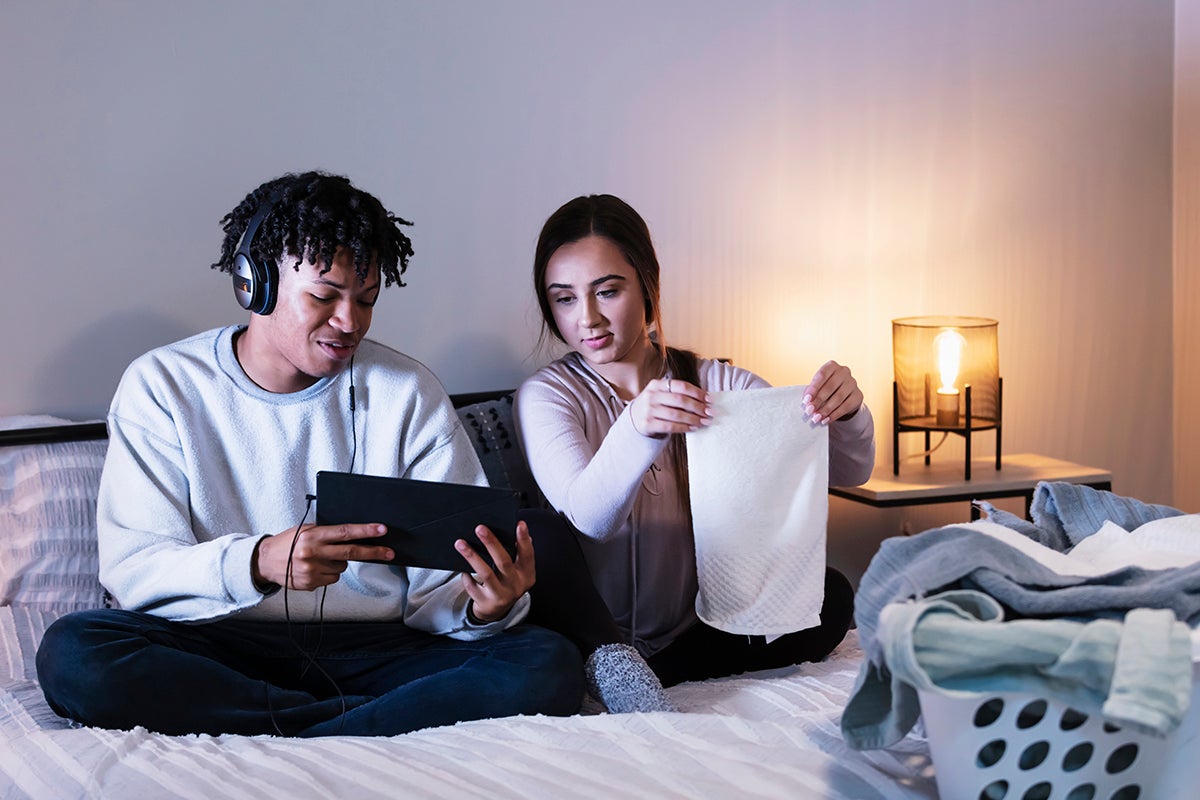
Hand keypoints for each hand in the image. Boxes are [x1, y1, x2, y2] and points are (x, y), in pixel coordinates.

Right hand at [252, 522, 391, 590]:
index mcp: (312, 536)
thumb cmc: (287, 542)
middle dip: (373, 552)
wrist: (264, 561)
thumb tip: (353, 533)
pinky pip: (332, 578)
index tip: (382, 530)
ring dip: (339, 562)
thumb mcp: (305, 530)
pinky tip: (315, 568)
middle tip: (389, 552)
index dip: (365, 531)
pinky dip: (329, 573)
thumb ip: (326, 532)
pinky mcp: (311, 584)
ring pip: (342, 567)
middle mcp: (313, 553)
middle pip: (351, 552)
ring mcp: (312, 570)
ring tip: (321, 557)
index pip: (345, 532)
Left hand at [455, 521, 534, 621]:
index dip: (524, 540)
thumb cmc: (506, 583)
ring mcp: (501, 596)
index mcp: (526, 575)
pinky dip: (467, 577)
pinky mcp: (486, 602)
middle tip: (480, 528)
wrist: (496, 611)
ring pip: (486, 573)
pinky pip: (473, 587)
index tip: (520, 524)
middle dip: (491, 543)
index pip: (528, 555)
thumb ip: (517, 554)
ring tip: (460, 543)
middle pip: (503, 562)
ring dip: (472, 556)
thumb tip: (515, 530)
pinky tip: (462, 569)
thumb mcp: (517, 571)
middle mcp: (516, 586)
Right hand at [628, 377, 712, 436]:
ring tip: (704, 421)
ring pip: (676, 414)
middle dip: (698, 406)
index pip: (681, 386)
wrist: (634, 419)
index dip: (697, 392)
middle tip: (710, 412)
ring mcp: (648, 410)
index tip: (709, 399)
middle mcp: (651, 395)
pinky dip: (684, 427)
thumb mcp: (661, 394)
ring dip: (693, 418)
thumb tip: (705, 399)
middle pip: (680, 400)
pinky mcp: (648, 424)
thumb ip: (677, 393)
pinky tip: (693, 428)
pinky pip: (670, 426)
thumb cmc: (655, 405)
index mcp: (656, 384)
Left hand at [804, 360, 863, 424]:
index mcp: (832, 366)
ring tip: (817, 418)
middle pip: (830, 387)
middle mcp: (844, 372)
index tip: (806, 400)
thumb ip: (812, 392)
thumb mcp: (818, 386)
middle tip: (810, 411)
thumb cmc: (826, 388)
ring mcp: (853, 383)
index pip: (822, 375)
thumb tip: (807, 402)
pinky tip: (826, 420)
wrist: (844, 395)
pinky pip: (846, 406)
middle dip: (818, 400)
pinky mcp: (858, 395)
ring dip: (826, 409)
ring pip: (838, 398)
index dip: (813, 388)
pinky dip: (835, 414)